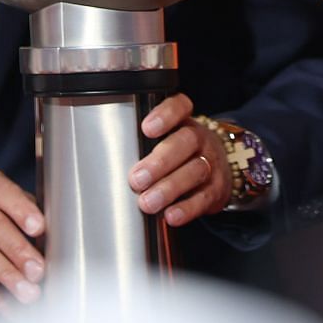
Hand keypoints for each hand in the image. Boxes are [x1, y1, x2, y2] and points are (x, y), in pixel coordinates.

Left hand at [127, 94, 230, 227]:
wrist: (217, 169)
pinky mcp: (217, 189)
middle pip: (186, 141)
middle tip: (137, 179)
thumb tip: (105, 163)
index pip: (179, 107)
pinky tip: (171, 215)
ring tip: (147, 202)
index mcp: (183, 121)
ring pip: (196, 170)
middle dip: (160, 162)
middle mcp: (200, 139)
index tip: (146, 129)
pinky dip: (187, 208)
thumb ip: (140, 145)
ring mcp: (211, 163)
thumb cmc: (178, 154)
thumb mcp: (165, 139)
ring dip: (169, 188)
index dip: (165, 115)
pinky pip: (204, 197)